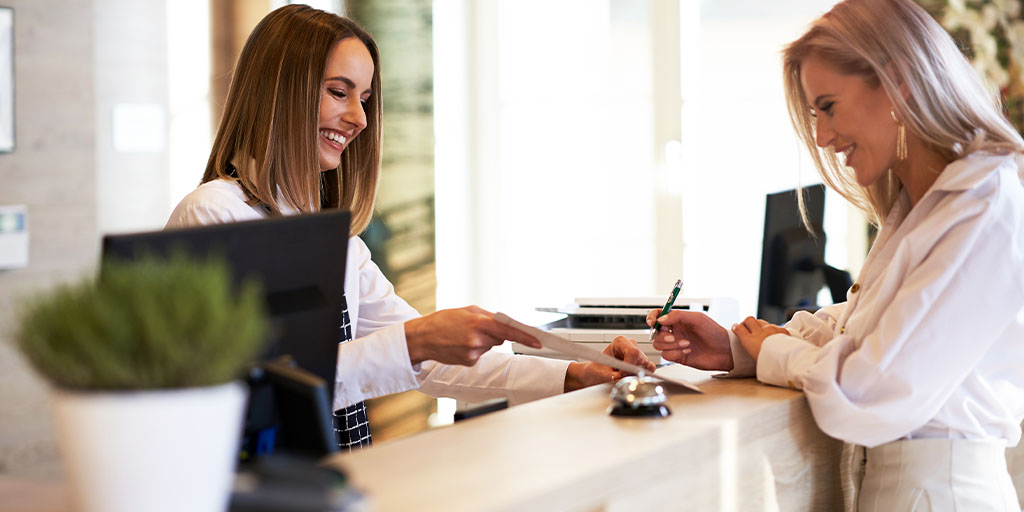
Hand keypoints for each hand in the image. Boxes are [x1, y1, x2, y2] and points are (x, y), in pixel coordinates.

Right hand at [404, 306, 540, 365]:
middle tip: (475, 328)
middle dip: (493, 333)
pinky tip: (460, 344)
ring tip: (463, 335)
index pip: (508, 331)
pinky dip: (475, 349)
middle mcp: (477, 340)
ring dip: (482, 341)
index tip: (538, 342)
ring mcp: (473, 353)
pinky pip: (481, 354)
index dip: (525, 337)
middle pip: (500, 338)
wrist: (422, 338)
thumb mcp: (467, 311)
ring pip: (490, 346)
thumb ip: (488, 317)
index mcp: (478, 323)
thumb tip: (505, 324)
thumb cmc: (443, 321)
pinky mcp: (469, 362)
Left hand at [563, 336, 656, 391]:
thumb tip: (622, 377)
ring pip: (646, 365)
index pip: (633, 352)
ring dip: (635, 373)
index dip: (628, 366)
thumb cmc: (598, 369)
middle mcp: (631, 345)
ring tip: (622, 375)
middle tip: (619, 376)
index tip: (620, 374)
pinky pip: (650, 368)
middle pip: (640, 359)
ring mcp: (638, 353)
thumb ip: (613, 376)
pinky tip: (631, 376)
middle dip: (631, 371)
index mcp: (620, 341)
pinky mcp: (643, 361)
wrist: (596, 373)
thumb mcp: (602, 373)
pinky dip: (642, 374)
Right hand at [647, 309, 732, 370]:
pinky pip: (667, 355)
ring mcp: (675, 344)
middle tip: (674, 337)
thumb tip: (661, 319)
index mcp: (678, 320)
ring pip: (659, 345)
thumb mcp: (697, 318)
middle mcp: (675, 332)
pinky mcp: (678, 356)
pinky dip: (676, 353)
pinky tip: (688, 351)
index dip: (652, 318)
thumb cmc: (715, 333)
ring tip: (687, 344)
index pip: (659, 316)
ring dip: (672, 345)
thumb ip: (678, 316)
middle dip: (663, 336)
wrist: (725, 351)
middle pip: (656, 333)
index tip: (652, 322)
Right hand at [730, 316, 788, 360]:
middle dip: (747, 322)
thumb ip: (752, 351)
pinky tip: (774, 335)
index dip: (736, 327)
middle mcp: (759, 332)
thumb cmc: (770, 364)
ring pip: (761, 321)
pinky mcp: (781, 329)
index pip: (738, 328)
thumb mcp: (755, 359)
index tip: (735, 328)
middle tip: (747, 327)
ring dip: (759, 325)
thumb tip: (753, 350)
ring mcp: (770, 329)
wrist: (786, 359)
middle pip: (749, 319)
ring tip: (760, 331)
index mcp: (749, 341)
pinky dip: (772, 329)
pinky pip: (774, 325)